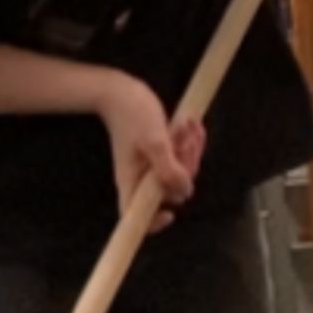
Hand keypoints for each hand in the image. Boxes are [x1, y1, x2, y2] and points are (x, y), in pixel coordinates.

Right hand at [98, 72, 205, 231]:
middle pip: (172, 190)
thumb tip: (184, 193)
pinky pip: (182, 156)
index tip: (171, 213)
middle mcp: (142, 177)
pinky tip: (190, 125)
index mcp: (133, 181)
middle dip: (187, 166)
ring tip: (188, 126)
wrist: (121, 90)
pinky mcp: (161, 152)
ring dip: (191, 149)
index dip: (154, 222)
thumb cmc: (132, 114)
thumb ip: (169, 169)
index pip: (136, 217)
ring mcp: (152, 165)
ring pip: (182, 171)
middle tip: (186, 139)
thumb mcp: (155, 141)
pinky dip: (189, 142)